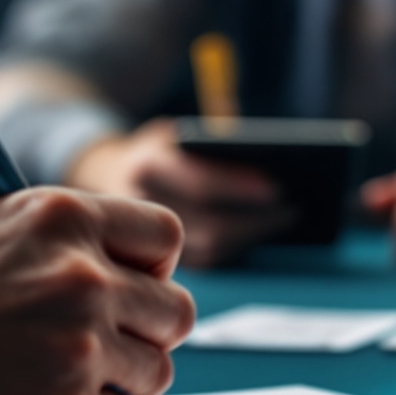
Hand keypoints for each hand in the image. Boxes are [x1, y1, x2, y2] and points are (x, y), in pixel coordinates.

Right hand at [0, 187, 193, 394]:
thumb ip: (56, 230)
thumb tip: (117, 250)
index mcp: (63, 215)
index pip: (164, 235)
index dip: (153, 266)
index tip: (133, 283)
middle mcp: (82, 274)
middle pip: (175, 310)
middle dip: (147, 330)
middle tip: (110, 339)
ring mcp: (79, 342)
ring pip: (157, 370)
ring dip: (123, 377)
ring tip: (72, 372)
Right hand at [68, 119, 294, 267]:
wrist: (101, 180)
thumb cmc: (157, 151)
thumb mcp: (176, 131)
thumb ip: (215, 134)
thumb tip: (269, 147)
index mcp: (145, 166)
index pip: (198, 182)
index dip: (239, 186)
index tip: (278, 187)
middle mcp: (140, 207)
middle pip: (207, 225)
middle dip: (255, 220)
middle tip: (294, 208)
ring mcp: (142, 241)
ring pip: (208, 251)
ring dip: (251, 237)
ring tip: (286, 218)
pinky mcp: (153, 263)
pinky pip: (204, 264)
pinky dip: (236, 250)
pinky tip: (260, 234)